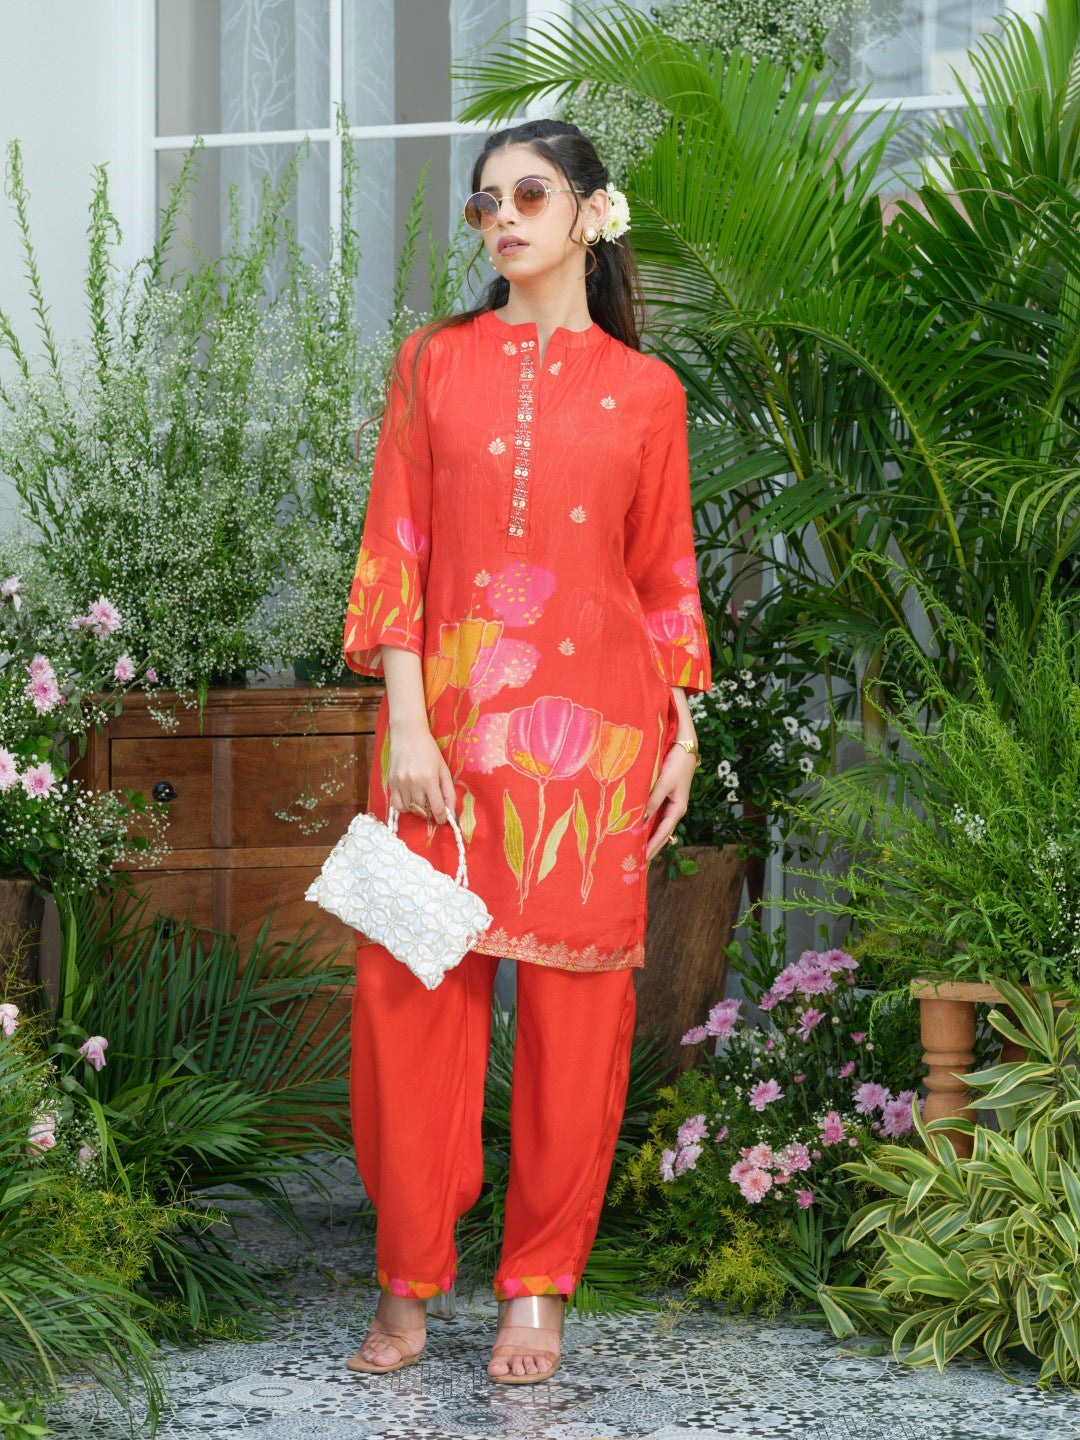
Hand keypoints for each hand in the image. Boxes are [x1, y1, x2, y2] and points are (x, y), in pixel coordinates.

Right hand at [387, 724, 456, 822]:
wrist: (408, 734)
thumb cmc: (429, 750)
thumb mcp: (443, 768)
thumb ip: (448, 791)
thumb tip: (451, 811)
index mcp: (429, 779)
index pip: (436, 808)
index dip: (441, 818)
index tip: (443, 819)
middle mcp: (414, 783)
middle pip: (423, 809)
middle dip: (429, 809)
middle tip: (432, 801)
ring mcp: (400, 783)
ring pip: (410, 809)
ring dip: (418, 808)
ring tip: (421, 797)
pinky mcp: (391, 782)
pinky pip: (397, 805)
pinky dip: (405, 807)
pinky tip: (410, 798)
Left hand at [643, 744, 696, 862]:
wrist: (685, 747)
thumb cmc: (676, 764)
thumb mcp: (664, 783)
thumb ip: (652, 801)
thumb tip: (642, 821)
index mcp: (678, 809)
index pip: (663, 834)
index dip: (653, 847)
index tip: (642, 861)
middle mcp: (674, 809)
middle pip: (661, 832)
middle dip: (650, 846)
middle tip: (636, 862)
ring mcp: (669, 803)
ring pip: (657, 824)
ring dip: (647, 835)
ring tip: (634, 848)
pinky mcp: (664, 796)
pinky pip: (654, 814)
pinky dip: (646, 822)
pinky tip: (637, 827)